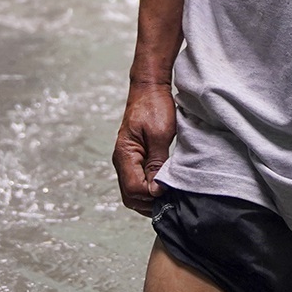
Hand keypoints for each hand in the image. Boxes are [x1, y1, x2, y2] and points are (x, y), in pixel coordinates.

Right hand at [113, 79, 176, 215]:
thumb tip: (155, 190)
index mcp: (125, 154)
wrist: (148, 89)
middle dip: (149, 202)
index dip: (151, 194)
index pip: (134, 188)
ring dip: (149, 197)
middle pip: (130, 195)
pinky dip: (149, 188)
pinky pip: (137, 181)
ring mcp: (126, 160)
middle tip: (170, 199)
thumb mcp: (160, 135)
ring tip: (168, 195)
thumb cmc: (154, 107)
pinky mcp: (134, 159)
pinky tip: (163, 186)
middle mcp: (121, 161)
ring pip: (132, 192)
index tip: (168, 191)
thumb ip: (156, 164)